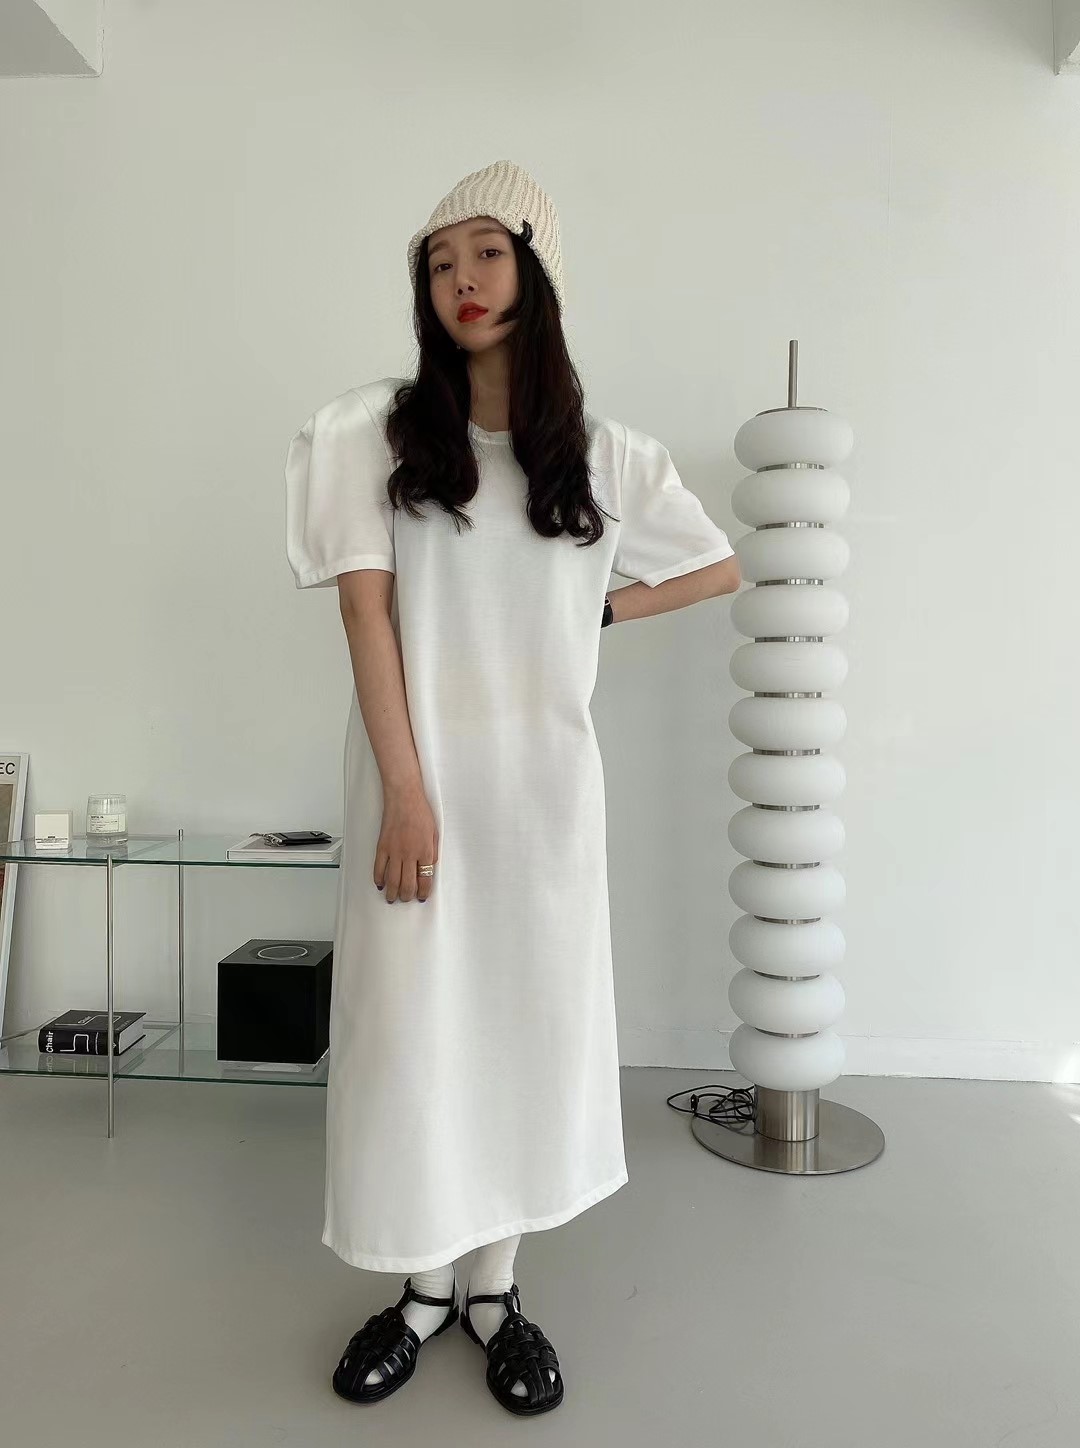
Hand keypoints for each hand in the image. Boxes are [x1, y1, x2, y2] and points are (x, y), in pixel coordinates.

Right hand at [374, 782, 438, 903]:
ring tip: (392, 898)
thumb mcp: (434, 833)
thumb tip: (430, 867)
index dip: (423, 892)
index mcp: (425, 852)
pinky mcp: (382, 846)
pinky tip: (380, 884)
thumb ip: (433, 852)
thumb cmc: (420, 812)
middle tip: (407, 899)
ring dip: (392, 892)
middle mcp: (409, 854)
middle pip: (408, 884)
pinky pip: (379, 868)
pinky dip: (378, 879)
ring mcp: (394, 851)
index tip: (421, 896)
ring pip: (392, 880)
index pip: (425, 880)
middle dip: (408, 896)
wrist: (404, 798)